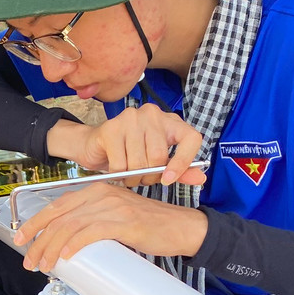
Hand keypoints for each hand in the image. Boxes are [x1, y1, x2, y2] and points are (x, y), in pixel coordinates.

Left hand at [11, 182, 208, 272]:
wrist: (182, 227)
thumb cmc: (150, 226)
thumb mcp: (116, 217)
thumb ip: (93, 222)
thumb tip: (67, 242)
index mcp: (97, 191)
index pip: (57, 205)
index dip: (36, 222)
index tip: (22, 238)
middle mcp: (101, 194)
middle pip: (58, 216)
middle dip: (38, 238)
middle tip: (29, 258)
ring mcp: (112, 207)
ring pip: (70, 226)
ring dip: (52, 248)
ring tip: (44, 264)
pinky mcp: (124, 222)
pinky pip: (91, 232)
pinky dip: (75, 244)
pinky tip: (66, 256)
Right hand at [46, 107, 206, 185]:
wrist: (93, 146)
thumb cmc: (128, 154)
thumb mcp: (157, 163)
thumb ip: (180, 170)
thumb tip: (201, 180)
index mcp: (170, 121)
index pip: (191, 138)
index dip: (184, 163)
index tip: (169, 179)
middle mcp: (152, 114)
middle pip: (160, 156)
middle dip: (150, 176)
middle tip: (141, 179)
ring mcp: (130, 118)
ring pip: (139, 162)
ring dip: (133, 178)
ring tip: (128, 176)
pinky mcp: (111, 128)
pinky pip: (120, 165)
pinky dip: (118, 175)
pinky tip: (115, 170)